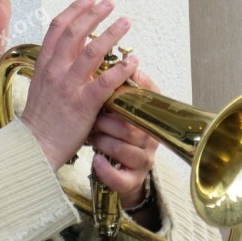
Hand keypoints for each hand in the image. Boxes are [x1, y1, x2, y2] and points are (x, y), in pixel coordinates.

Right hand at [20, 0, 138, 168]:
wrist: (34, 145)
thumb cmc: (40, 119)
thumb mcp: (41, 86)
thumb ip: (55, 67)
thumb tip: (71, 51)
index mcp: (44, 65)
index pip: (57, 28)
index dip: (74, 10)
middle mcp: (55, 71)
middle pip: (75, 32)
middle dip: (94, 14)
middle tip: (110, 3)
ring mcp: (68, 87)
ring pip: (92, 52)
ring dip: (111, 34)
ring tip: (126, 22)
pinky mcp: (83, 104)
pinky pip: (105, 82)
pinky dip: (121, 70)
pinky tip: (133, 61)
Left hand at [88, 70, 159, 207]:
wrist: (120, 166)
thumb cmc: (117, 128)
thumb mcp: (121, 105)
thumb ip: (123, 85)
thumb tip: (128, 60)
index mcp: (150, 114)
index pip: (147, 101)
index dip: (129, 95)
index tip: (109, 91)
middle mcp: (151, 137)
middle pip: (131, 127)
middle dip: (107, 121)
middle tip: (91, 117)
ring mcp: (143, 160)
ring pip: (125, 150)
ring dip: (103, 142)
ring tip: (90, 136)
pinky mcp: (132, 180)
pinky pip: (121, 178)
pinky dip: (106, 170)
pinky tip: (96, 161)